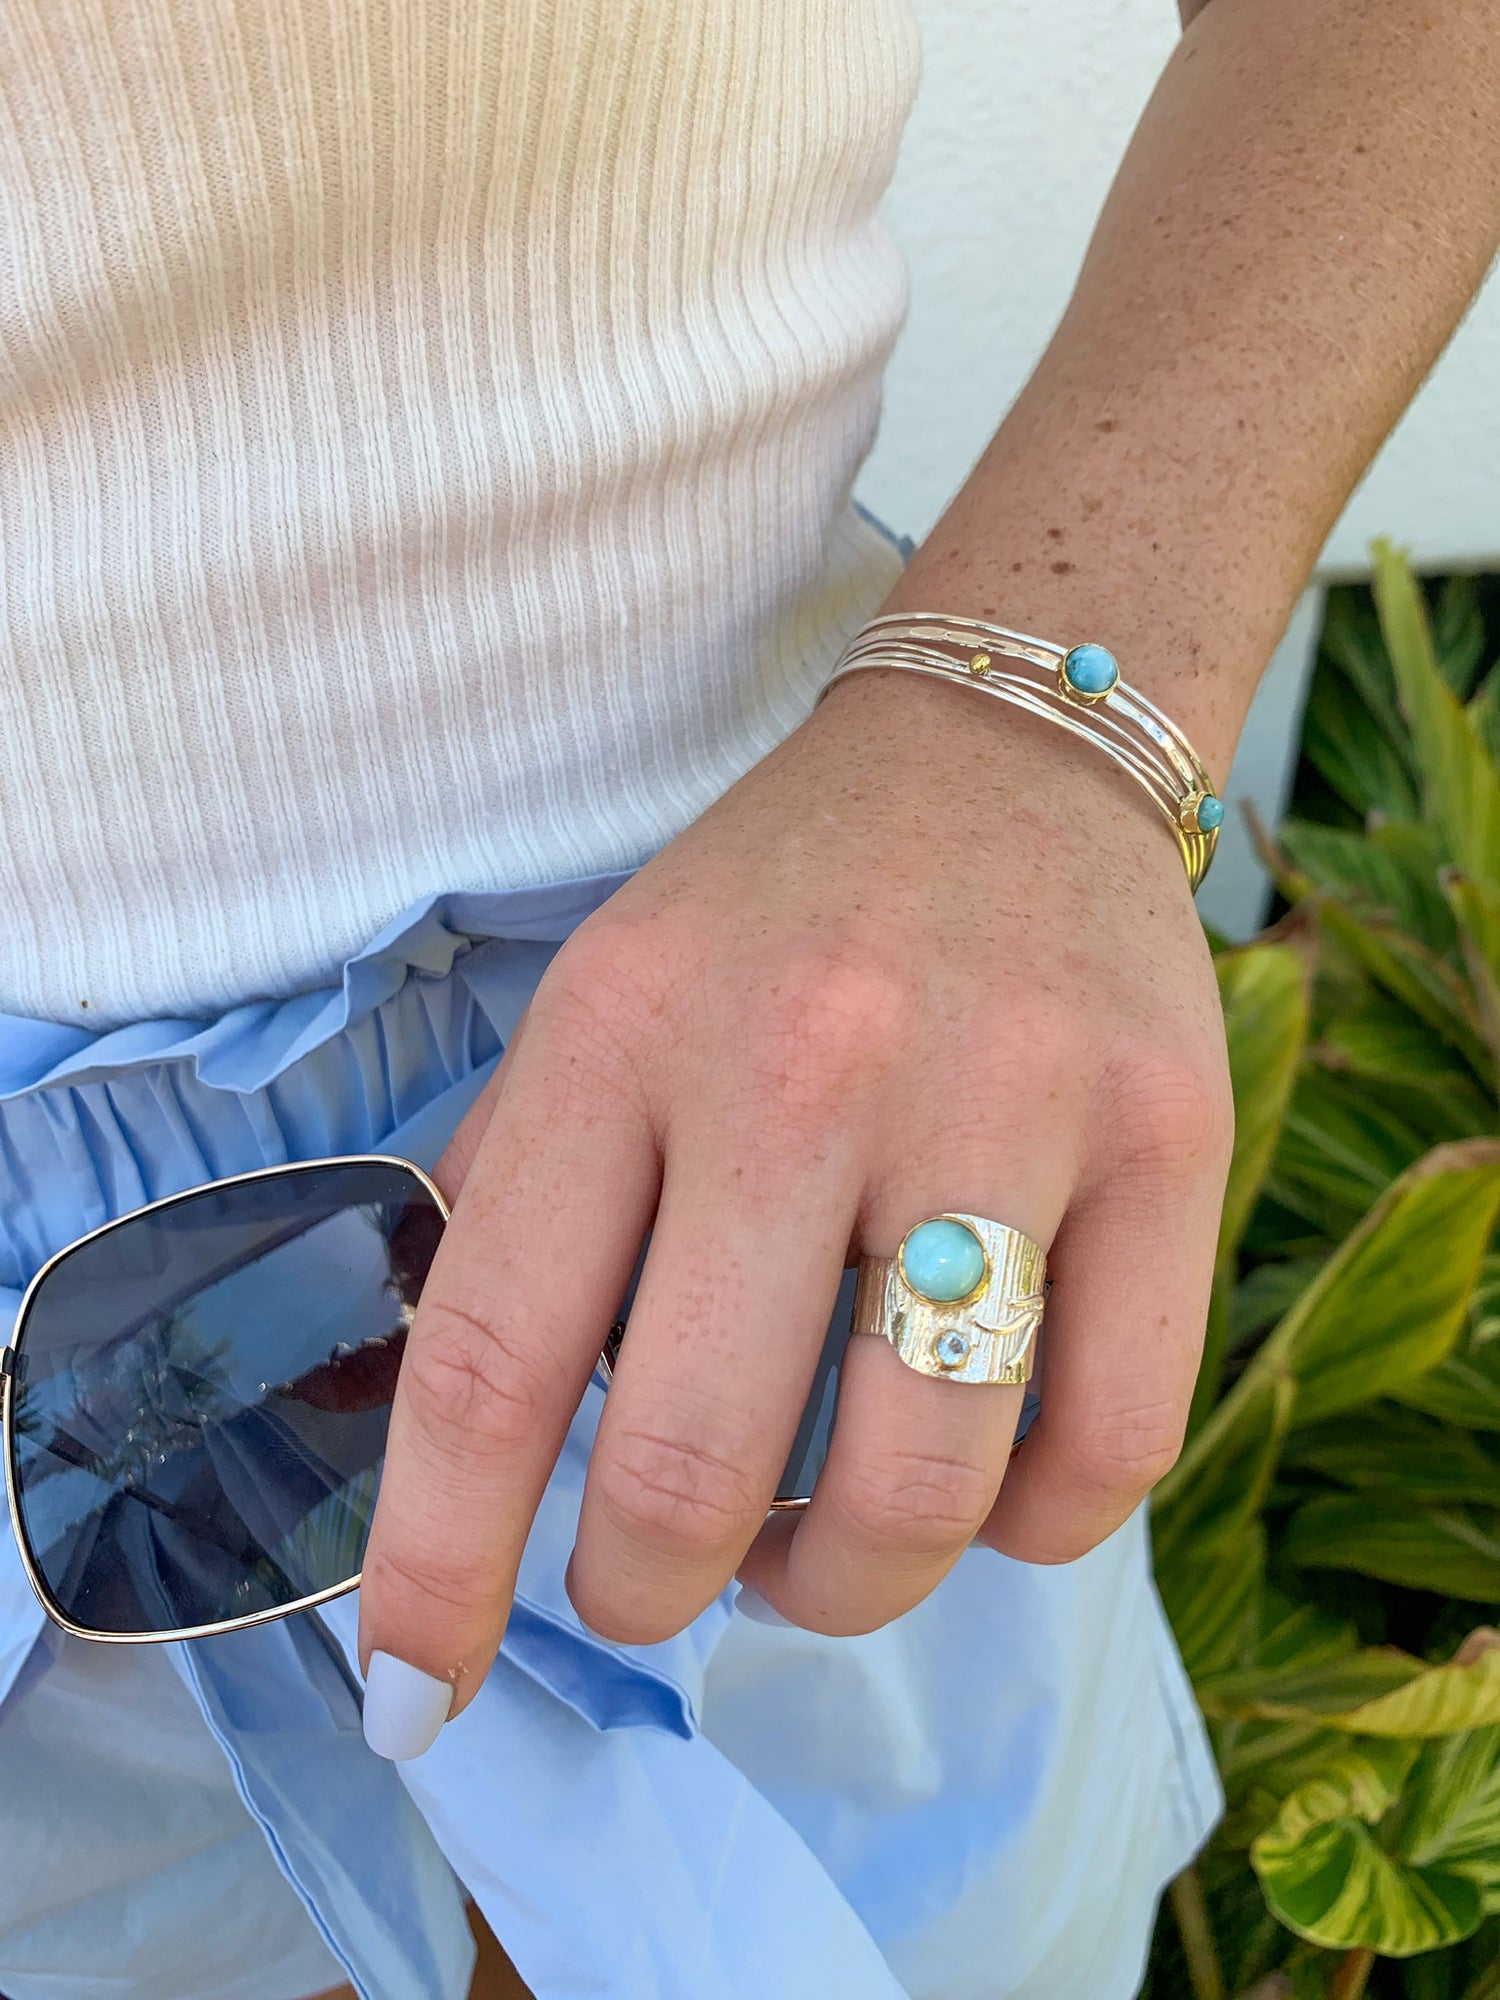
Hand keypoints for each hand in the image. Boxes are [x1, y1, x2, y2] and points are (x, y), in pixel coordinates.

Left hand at [357, 667, 1232, 1727]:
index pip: (488, 1357)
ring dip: (836, 1588)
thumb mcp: (594, 1007)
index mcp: (624, 1033)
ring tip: (811, 1552)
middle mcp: (806, 1066)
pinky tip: (974, 1487)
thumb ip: (514, 1205)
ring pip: (918, 1491)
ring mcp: (1007, 1103)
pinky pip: (1107, 1448)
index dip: (433, 1566)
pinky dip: (1024, 1533)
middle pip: (695, 1464)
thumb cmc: (770, 914)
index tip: (415, 1687)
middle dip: (645, 1592)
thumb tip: (458, 1451)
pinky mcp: (1170, 1141)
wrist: (999, 755)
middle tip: (652, 1580)